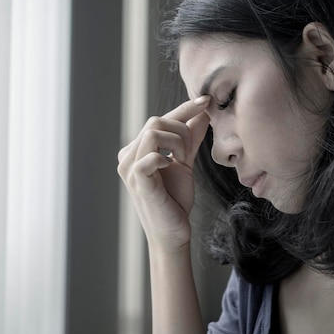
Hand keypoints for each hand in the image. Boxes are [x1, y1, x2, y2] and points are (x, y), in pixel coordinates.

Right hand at [117, 96, 210, 250]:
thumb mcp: (185, 163)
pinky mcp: (137, 180)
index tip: (206, 101)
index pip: (159, 120)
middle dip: (181, 130)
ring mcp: (129, 167)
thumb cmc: (175, 200)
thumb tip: (202, 113)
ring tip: (182, 160)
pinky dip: (167, 157)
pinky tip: (172, 167)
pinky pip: (151, 155)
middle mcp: (128, 155)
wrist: (173, 232)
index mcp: (137, 150)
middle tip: (190, 152)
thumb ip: (190, 139)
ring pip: (153, 132)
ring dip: (176, 142)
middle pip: (155, 121)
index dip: (183, 109)